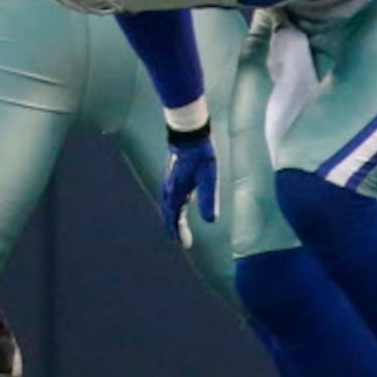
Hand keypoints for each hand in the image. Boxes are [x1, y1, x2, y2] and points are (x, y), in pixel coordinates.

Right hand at [160, 125, 217, 247]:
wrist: (188, 132)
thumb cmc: (200, 154)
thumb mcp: (208, 177)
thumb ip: (208, 198)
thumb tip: (211, 221)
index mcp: (176, 192)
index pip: (174, 218)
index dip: (179, 232)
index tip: (186, 244)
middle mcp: (169, 188)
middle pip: (167, 213)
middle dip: (173, 227)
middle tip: (181, 239)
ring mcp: (168, 180)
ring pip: (166, 204)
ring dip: (171, 217)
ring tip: (178, 225)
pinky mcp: (171, 173)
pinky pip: (168, 196)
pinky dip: (172, 206)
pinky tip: (179, 204)